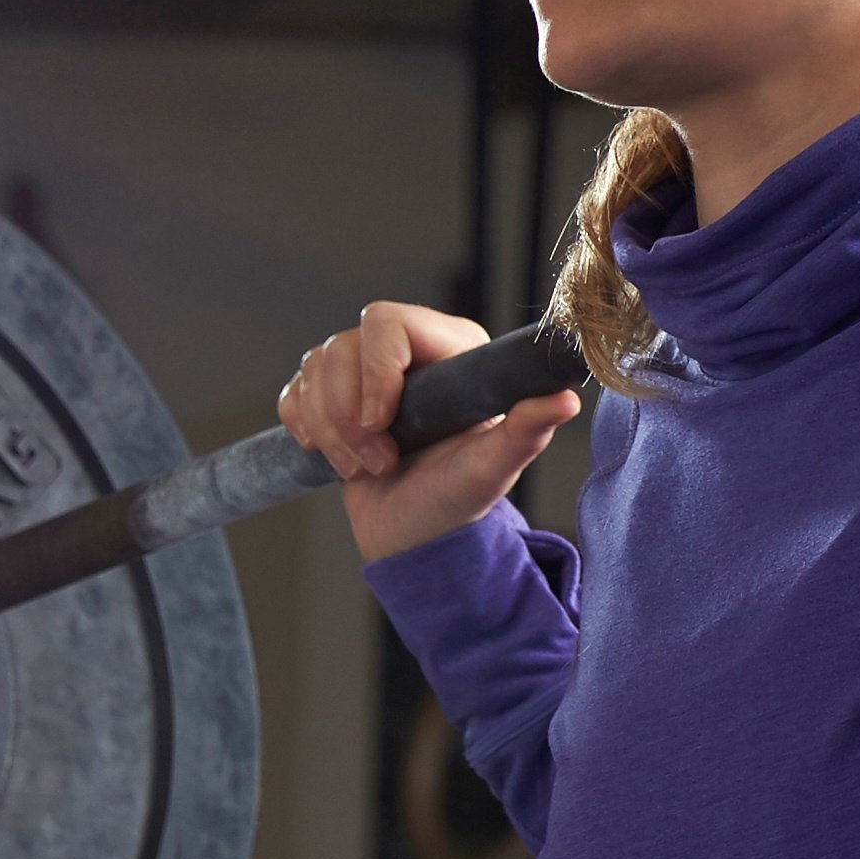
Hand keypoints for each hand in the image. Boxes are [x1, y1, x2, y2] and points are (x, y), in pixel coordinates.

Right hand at [279, 301, 581, 562]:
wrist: (416, 536)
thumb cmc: (458, 500)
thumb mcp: (491, 470)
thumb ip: (525, 431)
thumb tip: (565, 398)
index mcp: (451, 351)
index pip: (387, 322)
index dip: (373, 371)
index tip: (381, 424)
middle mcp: (408, 352)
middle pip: (341, 346)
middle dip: (348, 413)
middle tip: (379, 461)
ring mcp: (365, 372)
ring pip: (313, 369)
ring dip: (330, 431)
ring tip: (367, 467)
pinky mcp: (332, 396)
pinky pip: (293, 393)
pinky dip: (306, 431)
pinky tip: (338, 458)